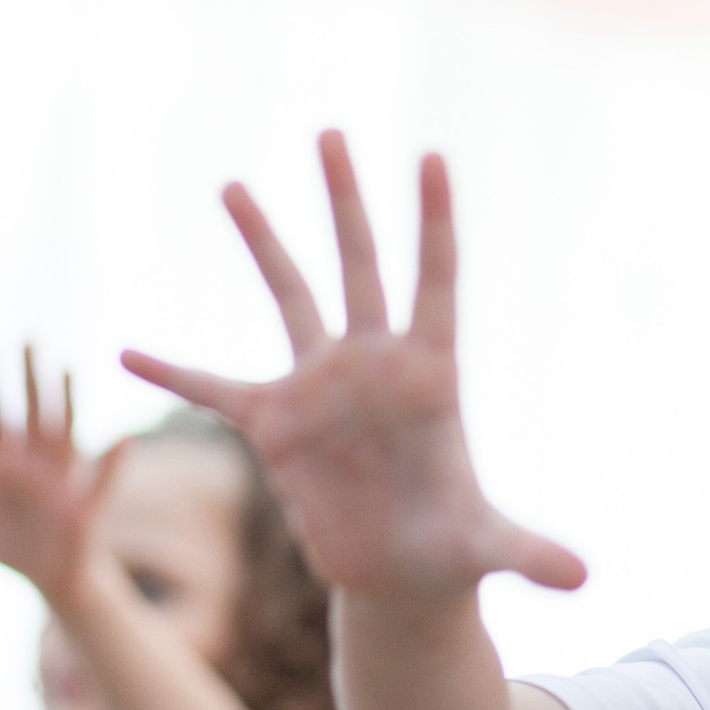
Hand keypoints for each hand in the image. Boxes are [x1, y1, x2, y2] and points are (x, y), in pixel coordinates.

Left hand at [0, 351, 125, 607]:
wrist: (47, 580)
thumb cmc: (11, 549)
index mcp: (6, 467)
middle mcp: (35, 466)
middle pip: (32, 413)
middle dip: (28, 377)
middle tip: (27, 339)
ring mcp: (61, 483)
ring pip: (63, 434)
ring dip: (65, 402)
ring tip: (65, 368)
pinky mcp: (84, 510)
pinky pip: (102, 485)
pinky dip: (112, 465)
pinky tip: (123, 441)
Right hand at [120, 132, 583, 606]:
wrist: (402, 573)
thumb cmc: (450, 549)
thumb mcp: (487, 549)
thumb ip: (529, 553)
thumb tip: (583, 578)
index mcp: (431, 375)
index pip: (436, 280)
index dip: (434, 220)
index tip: (432, 154)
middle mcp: (374, 364)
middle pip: (361, 264)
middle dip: (346, 200)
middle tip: (330, 131)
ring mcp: (322, 387)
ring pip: (291, 297)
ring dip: (264, 241)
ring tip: (234, 182)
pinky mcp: (277, 425)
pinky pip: (216, 389)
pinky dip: (174, 373)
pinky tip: (126, 353)